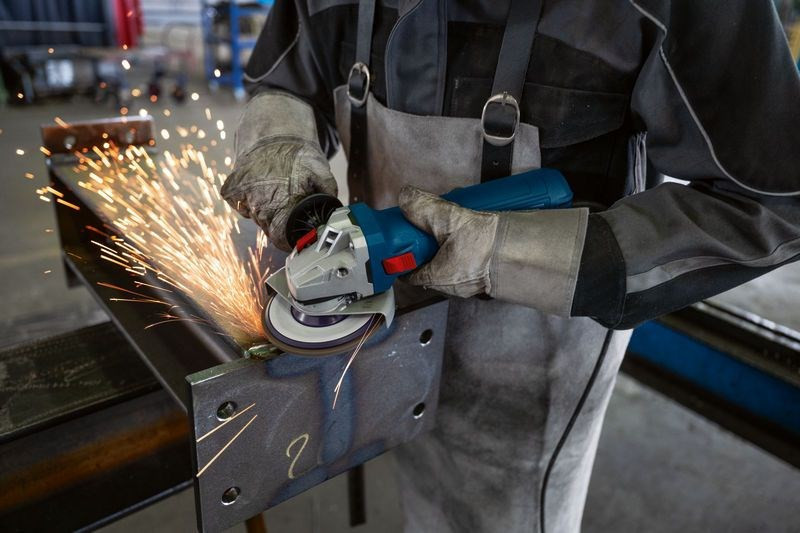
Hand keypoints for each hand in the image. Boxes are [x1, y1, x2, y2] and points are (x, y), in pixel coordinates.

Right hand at [221, 138, 336, 251]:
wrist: (271, 127)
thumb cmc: (296, 150)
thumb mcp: (321, 171)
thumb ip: (327, 194)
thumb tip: (333, 215)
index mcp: (279, 202)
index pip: (279, 237)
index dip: (288, 239)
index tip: (294, 235)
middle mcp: (257, 202)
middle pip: (267, 228)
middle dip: (279, 223)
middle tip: (288, 206)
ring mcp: (242, 195)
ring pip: (254, 217)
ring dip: (265, 210)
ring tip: (276, 190)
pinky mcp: (230, 189)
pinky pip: (241, 206)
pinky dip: (251, 201)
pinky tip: (262, 187)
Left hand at [398, 185, 588, 315]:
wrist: (527, 253)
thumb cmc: (489, 246)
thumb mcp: (449, 220)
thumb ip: (425, 208)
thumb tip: (405, 198)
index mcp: (437, 277)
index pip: (408, 271)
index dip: (401, 256)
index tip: (399, 241)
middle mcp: (452, 285)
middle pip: (429, 265)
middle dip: (426, 246)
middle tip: (426, 226)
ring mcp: (470, 282)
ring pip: (449, 262)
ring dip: (447, 244)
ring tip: (450, 223)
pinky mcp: (487, 274)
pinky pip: (468, 261)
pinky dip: (465, 246)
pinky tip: (470, 229)